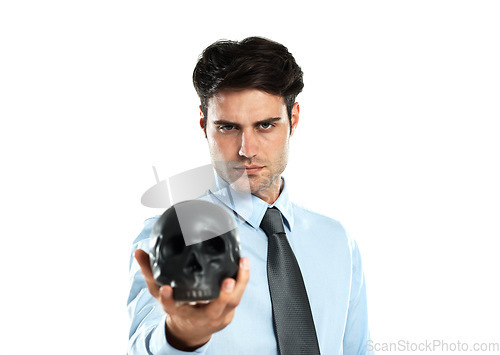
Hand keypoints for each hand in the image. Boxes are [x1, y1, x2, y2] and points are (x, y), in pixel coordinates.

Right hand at [134, 249, 249, 350]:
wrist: (190, 329)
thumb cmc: (176, 307)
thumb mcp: (159, 293)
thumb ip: (150, 272)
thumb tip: (138, 252)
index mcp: (179, 312)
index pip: (171, 307)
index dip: (168, 299)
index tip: (166, 289)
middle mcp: (199, 317)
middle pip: (212, 310)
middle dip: (221, 296)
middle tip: (227, 281)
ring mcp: (216, 316)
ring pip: (231, 303)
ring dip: (239, 284)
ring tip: (243, 263)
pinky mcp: (228, 311)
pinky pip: (238, 296)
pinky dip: (242, 281)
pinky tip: (244, 265)